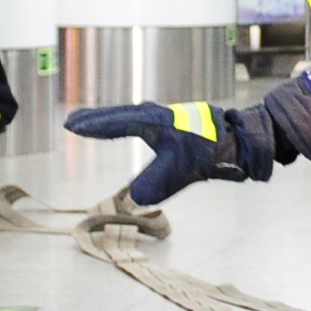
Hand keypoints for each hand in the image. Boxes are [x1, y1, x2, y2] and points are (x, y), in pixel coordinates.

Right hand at [64, 100, 274, 205]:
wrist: (237, 139)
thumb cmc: (209, 149)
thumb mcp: (181, 170)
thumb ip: (156, 182)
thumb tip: (134, 197)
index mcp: (153, 120)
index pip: (116, 123)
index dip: (94, 126)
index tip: (72, 126)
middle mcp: (155, 114)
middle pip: (118, 115)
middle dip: (96, 119)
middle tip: (72, 122)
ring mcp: (164, 117)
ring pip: (129, 115)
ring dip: (109, 120)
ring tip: (88, 124)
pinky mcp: (171, 124)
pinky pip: (140, 121)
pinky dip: (125, 123)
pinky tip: (123, 128)